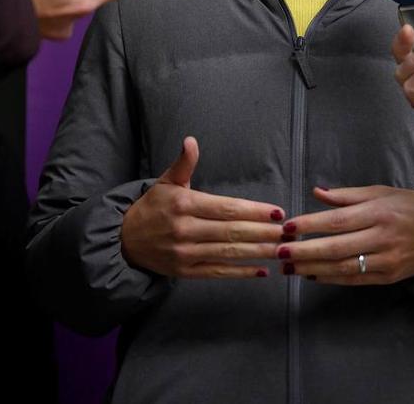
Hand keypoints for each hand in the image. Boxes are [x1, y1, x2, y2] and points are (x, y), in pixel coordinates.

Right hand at [121, 137, 284, 277]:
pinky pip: (218, 272)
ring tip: (282, 250)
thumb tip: (191, 141)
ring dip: (258, 252)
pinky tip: (261, 270)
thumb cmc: (152, 207)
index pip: (226, 208)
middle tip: (288, 233)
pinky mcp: (186, 272)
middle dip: (263, 232)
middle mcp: (185, 229)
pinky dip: (241, 272)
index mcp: (183, 204)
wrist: (124, 240)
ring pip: (228, 252)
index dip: (254, 211)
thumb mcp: (166, 182)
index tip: (277, 212)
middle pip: (232, 231)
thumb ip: (183, 164)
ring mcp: (185, 253)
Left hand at [275, 186, 413, 284]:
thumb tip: (316, 192)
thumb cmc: (410, 206)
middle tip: (279, 252)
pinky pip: (355, 279)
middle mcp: (382, 237)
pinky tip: (312, 274)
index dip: (311, 225)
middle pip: (336, 247)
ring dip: (312, 268)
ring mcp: (386, 260)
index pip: (338, 220)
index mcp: (378, 212)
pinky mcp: (389, 277)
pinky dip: (331, 279)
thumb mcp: (381, 192)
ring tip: (288, 267)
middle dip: (304, 251)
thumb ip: (347, 195)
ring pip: (343, 267)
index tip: (287, 228)